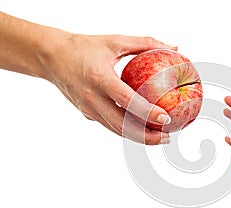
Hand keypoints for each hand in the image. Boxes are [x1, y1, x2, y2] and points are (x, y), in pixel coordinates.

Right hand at [42, 33, 175, 143]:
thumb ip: (145, 43)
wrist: (51, 57)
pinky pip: (110, 126)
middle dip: (146, 135)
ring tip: (159, 137)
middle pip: (122, 125)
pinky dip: (127, 131)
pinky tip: (143, 130)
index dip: (147, 112)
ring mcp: (88, 109)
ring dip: (138, 137)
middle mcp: (92, 98)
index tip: (166, 118)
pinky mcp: (87, 113)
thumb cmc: (83, 47)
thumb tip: (174, 46)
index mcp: (99, 78)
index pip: (126, 101)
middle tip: (167, 136)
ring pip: (116, 130)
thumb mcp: (114, 41)